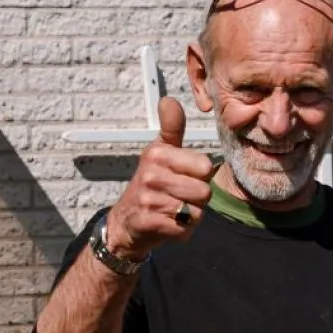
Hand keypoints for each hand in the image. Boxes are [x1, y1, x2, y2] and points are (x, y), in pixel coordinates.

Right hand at [105, 97, 215, 260]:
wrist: (126, 222)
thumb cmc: (151, 184)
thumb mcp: (159, 152)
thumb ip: (171, 128)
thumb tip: (169, 100)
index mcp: (157, 153)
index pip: (206, 167)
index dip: (201, 177)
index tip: (183, 177)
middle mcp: (151, 174)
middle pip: (204, 192)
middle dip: (196, 200)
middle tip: (177, 197)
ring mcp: (149, 199)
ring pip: (196, 212)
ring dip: (190, 217)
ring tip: (173, 211)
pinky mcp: (149, 223)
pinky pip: (184, 230)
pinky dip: (182, 232)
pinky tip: (169, 225)